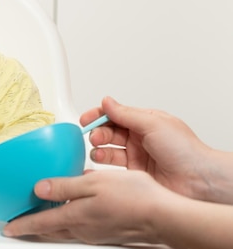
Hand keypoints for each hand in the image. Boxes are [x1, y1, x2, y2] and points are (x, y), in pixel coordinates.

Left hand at [3, 170, 177, 243]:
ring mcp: (95, 233)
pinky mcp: (107, 231)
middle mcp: (83, 229)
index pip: (40, 223)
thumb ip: (64, 186)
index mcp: (76, 217)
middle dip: (32, 228)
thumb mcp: (94, 184)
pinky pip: (79, 229)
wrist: (164, 217)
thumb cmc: (134, 198)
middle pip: (49, 230)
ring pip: (64, 230)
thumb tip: (38, 188)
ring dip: (48, 226)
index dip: (21, 225)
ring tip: (39, 220)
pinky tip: (72, 215)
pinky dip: (67, 224)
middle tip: (18, 226)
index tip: (7, 227)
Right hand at [82, 96, 210, 200]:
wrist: (198, 181)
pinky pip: (112, 169)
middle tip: (94, 137)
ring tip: (97, 151)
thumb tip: (107, 102)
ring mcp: (136, 156)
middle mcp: (139, 138)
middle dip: (97, 132)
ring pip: (108, 150)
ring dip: (98, 149)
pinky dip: (101, 167)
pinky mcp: (134, 174)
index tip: (86, 119)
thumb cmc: (185, 151)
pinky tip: (96, 166)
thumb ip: (125, 113)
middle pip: (108, 131)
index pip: (115, 114)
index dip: (98, 115)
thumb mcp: (153, 124)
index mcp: (144, 122)